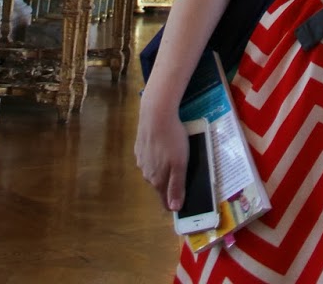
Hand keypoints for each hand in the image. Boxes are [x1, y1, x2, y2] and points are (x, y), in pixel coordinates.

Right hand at [134, 92, 189, 213]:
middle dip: (169, 182)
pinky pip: (148, 158)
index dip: (175, 201)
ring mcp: (140, 160)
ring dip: (162, 168)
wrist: (156, 113)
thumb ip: (177, 187)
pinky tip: (162, 145)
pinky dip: (156, 156)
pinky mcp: (138, 147)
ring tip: (173, 154)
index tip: (184, 196)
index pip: (165, 201)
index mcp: (157, 181)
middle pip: (159, 186)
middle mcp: (146, 174)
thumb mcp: (180, 164)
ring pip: (153, 171)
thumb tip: (174, 209)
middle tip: (182, 168)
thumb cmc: (172, 139)